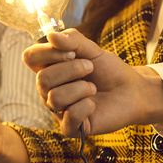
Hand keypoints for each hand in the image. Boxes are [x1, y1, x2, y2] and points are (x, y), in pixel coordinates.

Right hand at [23, 28, 162, 136]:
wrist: (131, 91)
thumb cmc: (108, 71)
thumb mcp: (92, 50)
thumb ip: (73, 40)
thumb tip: (52, 35)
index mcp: (49, 69)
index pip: (30, 58)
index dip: (48, 52)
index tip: (72, 51)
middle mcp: (48, 90)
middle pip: (42, 79)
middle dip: (71, 70)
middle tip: (90, 68)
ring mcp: (58, 110)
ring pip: (54, 98)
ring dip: (81, 88)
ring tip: (93, 88)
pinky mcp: (70, 127)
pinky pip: (68, 116)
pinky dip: (85, 106)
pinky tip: (93, 104)